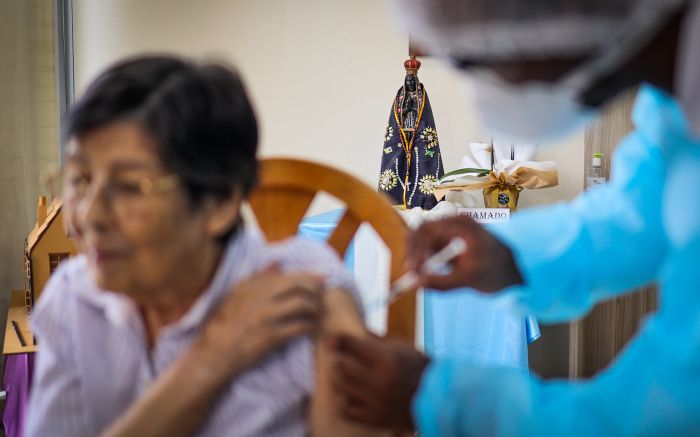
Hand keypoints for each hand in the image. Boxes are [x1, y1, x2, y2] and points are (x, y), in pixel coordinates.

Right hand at [195, 265, 323, 380]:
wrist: (216, 351)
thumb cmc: (225, 322)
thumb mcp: (237, 294)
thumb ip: (258, 278)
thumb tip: (277, 263)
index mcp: (254, 286)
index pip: (288, 276)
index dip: (308, 276)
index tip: (321, 278)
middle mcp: (262, 298)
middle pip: (299, 287)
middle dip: (316, 289)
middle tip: (323, 294)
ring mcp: (269, 318)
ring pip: (302, 305)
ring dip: (315, 307)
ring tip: (318, 311)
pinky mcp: (273, 337)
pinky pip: (299, 327)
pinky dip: (309, 325)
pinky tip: (311, 327)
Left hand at [330, 333, 428, 430]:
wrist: (437, 400)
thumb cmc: (420, 368)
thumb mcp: (403, 346)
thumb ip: (378, 339)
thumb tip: (357, 330)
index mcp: (386, 358)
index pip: (351, 345)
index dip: (338, 341)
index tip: (334, 342)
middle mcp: (378, 380)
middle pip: (340, 365)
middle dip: (341, 360)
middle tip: (344, 360)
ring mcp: (375, 400)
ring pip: (340, 386)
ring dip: (342, 380)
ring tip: (348, 377)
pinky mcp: (374, 418)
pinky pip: (345, 408)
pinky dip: (345, 401)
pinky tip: (353, 396)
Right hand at [408, 215, 522, 291]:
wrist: (512, 270)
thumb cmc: (496, 271)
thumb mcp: (469, 279)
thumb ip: (441, 282)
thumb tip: (416, 284)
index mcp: (459, 224)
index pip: (426, 229)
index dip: (414, 248)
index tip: (412, 269)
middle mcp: (451, 224)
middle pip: (420, 233)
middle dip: (413, 254)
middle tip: (412, 277)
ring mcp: (448, 232)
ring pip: (422, 243)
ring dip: (420, 259)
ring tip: (427, 277)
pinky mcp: (447, 242)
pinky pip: (429, 250)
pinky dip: (426, 262)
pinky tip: (441, 273)